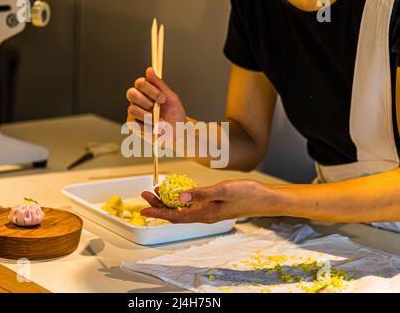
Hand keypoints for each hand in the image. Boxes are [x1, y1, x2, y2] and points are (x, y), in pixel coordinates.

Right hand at [126, 67, 186, 137]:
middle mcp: (138, 100)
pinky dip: (147, 126)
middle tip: (158, 108)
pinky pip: (134, 123)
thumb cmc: (175, 115)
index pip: (140, 83)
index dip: (150, 90)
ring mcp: (134, 113)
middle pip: (131, 93)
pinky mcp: (134, 126)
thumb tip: (149, 69)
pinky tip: (155, 128)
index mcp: (146, 91)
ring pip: (132, 109)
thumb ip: (160, 84)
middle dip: (146, 101)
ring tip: (157, 120)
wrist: (178, 133)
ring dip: (147, 115)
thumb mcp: (171, 98)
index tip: (163, 99)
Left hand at [141, 180, 279, 223]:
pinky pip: (192, 204)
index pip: (175, 216)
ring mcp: (209, 211)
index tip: (142, 209)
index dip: (157, 212)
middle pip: (175, 213)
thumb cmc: (246, 194)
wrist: (264, 199)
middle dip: (159, 205)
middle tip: (145, 194)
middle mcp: (204, 215)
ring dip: (168, 201)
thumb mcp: (223, 190)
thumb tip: (179, 197)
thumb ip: (201, 194)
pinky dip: (181, 198)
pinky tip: (178, 190)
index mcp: (204, 214)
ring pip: (182, 209)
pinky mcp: (213, 205)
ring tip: (157, 191)